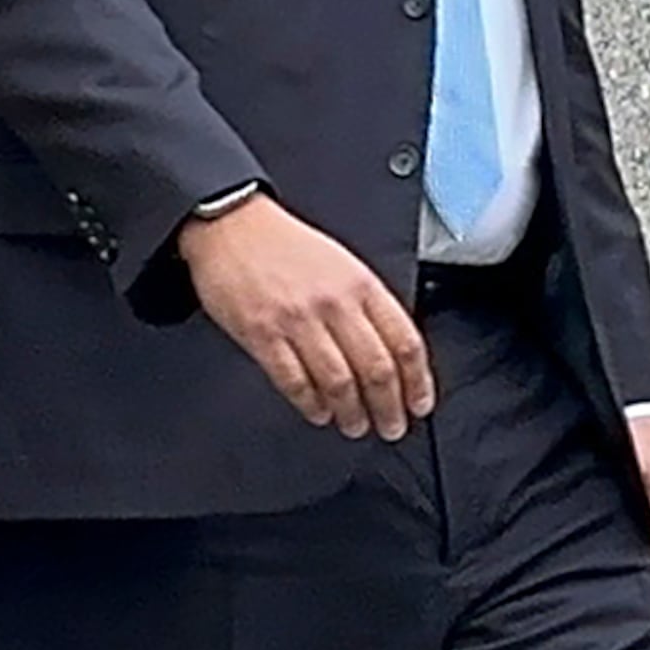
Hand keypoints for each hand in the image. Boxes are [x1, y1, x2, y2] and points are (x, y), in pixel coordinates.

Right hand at [177, 193, 435, 438]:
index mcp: (361, 285)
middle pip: (377, 370)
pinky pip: (294, 381)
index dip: (418, 383)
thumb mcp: (342, 264)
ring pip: (339, 382)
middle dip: (389, 409)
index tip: (419, 405)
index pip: (405, 343)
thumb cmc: (284, 244)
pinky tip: (317, 411)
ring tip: (354, 425)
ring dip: (351, 413)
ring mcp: (297, 320)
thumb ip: (368, 304)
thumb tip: (391, 354)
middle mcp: (334, 303)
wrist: (231, 223)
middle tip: (391, 427)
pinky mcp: (261, 333)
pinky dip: (310, 404)